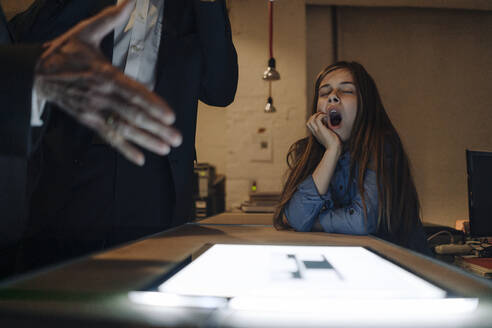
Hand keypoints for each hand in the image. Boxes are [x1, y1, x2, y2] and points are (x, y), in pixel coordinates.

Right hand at [34, 0, 181, 165]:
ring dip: (147, 140)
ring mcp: (94, 110)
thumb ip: (110, 19)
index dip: (152, 104)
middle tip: (177, 138)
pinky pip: (108, 137)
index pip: (133, 92)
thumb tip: (130, 1)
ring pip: (124, 128)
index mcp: (105, 74)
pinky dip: (124, 148)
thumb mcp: (85, 32)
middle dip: (157, 127)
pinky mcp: (88, 120)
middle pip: (133, 114)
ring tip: (166, 148)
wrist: (37, 73)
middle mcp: (102, 95)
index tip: (170, 115)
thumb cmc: (65, 52)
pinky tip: (141, 159)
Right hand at [306, 112, 340, 153]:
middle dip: (314, 116)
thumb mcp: (328, 137)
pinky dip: (321, 116)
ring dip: (317, 115)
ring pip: (311, 120)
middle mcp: (315, 132)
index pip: (310, 125)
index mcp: (316, 134)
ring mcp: (317, 131)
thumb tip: (330, 126)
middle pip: (308, 122)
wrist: (333, 149)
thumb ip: (327, 132)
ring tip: (324, 115)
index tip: (322, 118)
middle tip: (322, 115)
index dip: (314, 120)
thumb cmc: (333, 144)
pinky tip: (327, 117)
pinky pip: (317, 119)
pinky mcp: (321, 129)